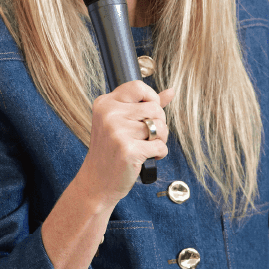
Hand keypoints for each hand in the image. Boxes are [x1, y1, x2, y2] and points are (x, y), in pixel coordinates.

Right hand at [80, 80, 173, 205]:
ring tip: (146, 147)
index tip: (149, 114)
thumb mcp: (122, 122)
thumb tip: (171, 91)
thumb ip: (145, 105)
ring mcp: (117, 132)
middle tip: (147, 136)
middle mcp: (109, 114)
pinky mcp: (127, 150)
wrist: (97, 182)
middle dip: (159, 123)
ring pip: (160, 127)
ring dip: (160, 140)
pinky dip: (159, 154)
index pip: (138, 86)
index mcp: (105, 103)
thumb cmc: (111, 151)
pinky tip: (146, 157)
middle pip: (154, 108)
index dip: (151, 98)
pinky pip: (160, 146)